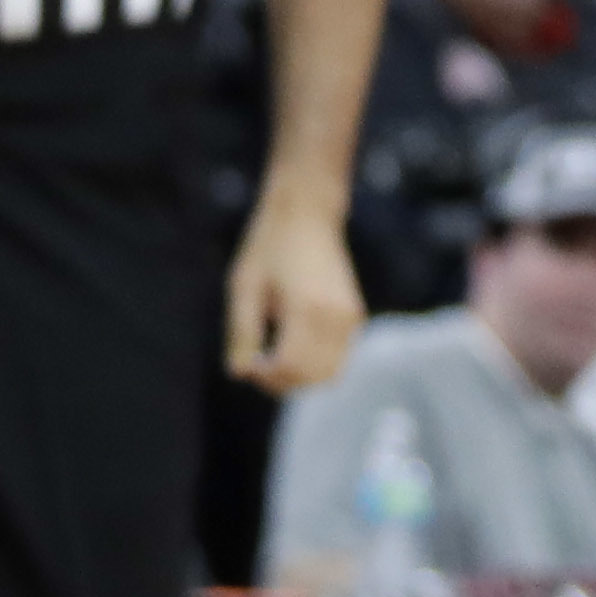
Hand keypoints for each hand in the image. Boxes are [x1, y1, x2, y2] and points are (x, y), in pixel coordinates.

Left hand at [223, 191, 364, 392]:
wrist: (307, 213)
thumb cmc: (269, 246)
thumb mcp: (244, 287)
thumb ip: (242, 333)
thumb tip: (240, 374)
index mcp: (307, 307)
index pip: (290, 367)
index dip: (264, 377)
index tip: (246, 366)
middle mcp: (336, 316)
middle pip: (312, 377)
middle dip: (282, 382)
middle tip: (257, 366)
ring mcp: (350, 317)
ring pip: (329, 374)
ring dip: (301, 377)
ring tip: (274, 358)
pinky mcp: (355, 315)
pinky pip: (338, 358)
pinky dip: (316, 364)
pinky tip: (293, 345)